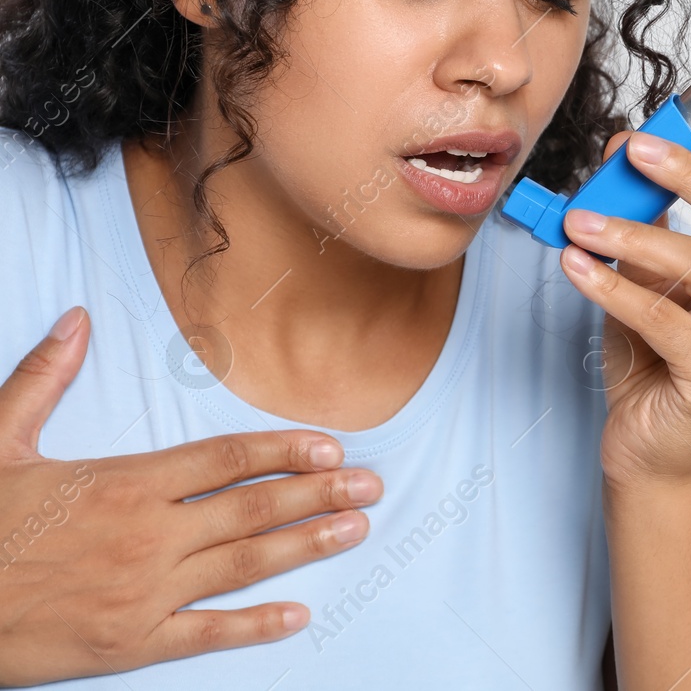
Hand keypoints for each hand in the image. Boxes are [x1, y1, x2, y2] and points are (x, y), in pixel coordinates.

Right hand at [0, 307, 382, 685]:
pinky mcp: (131, 643)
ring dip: (306, 546)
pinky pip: (207, 632)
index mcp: (124, 483)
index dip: (284, 451)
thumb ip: (43, 380)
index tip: (331, 445)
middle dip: (319, 494)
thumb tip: (76, 320)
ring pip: (244, 565)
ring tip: (356, 530)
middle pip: (252, 509)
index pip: (226, 459)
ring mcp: (143, 593)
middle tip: (372, 486)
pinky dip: (255, 625)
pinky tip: (298, 617)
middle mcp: (146, 536)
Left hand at [559, 58, 690, 488]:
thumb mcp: (648, 279)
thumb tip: (626, 150)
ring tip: (582, 218)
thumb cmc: (652, 365)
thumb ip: (648, 221)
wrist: (651, 457)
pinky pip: (666, 320)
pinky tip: (577, 266)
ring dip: (637, 234)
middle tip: (640, 146)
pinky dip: (617, 289)